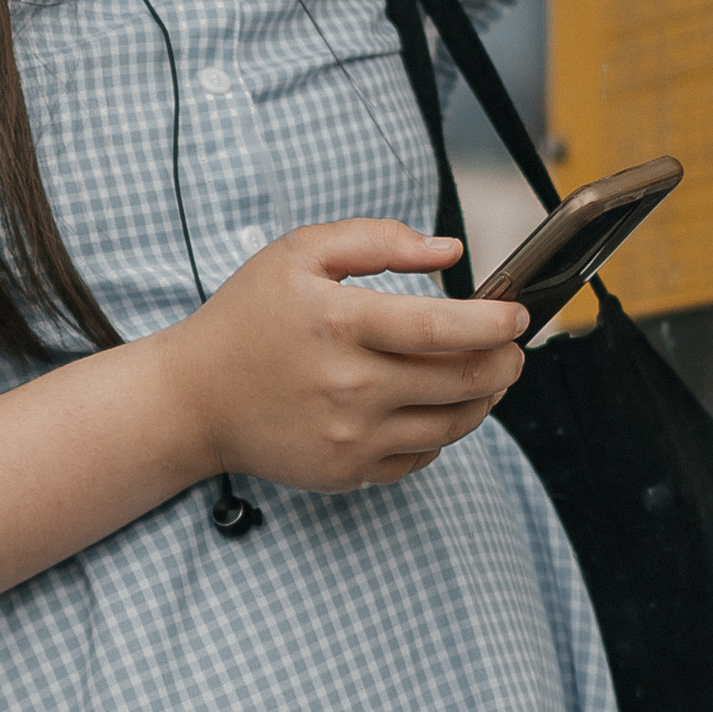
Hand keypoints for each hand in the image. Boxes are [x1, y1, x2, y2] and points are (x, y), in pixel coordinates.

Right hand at [150, 220, 528, 492]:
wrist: (194, 399)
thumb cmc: (248, 317)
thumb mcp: (299, 253)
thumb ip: (377, 240)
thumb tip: (450, 251)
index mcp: (341, 324)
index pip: (445, 329)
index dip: (496, 323)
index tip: (518, 315)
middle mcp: (350, 386)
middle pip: (463, 380)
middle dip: (506, 361)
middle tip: (513, 346)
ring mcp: (350, 436)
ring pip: (453, 423)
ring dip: (485, 398)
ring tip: (485, 374)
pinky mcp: (348, 471)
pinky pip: (422, 455)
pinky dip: (442, 431)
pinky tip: (434, 406)